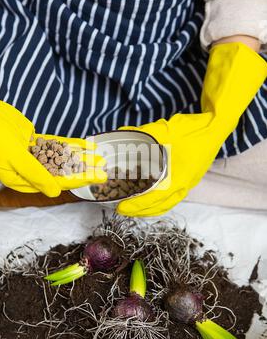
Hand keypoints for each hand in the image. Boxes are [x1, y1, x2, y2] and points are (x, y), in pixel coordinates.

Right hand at [0, 55, 106, 196]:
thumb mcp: (15, 159)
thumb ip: (36, 175)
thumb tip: (54, 193)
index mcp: (22, 180)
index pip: (56, 183)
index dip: (78, 180)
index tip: (96, 178)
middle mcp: (30, 170)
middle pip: (62, 172)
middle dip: (84, 171)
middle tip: (104, 169)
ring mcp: (35, 156)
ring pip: (62, 158)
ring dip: (81, 158)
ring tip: (100, 157)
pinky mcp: (37, 142)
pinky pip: (58, 145)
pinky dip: (72, 145)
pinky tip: (87, 145)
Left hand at [117, 42, 266, 216]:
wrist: (216, 127)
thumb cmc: (194, 130)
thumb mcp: (165, 129)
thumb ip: (142, 133)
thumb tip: (122, 132)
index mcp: (179, 177)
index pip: (154, 198)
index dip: (136, 205)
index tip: (121, 206)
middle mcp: (184, 185)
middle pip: (160, 207)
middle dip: (140, 211)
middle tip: (122, 209)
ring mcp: (189, 184)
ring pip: (167, 204)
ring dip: (149, 208)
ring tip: (133, 206)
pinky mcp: (189, 180)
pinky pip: (172, 197)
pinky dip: (158, 201)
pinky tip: (148, 194)